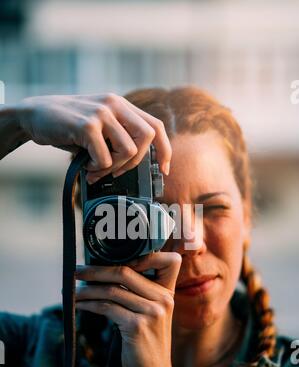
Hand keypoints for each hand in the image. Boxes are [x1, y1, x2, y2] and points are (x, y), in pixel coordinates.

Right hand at [15, 93, 171, 181]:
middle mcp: (114, 104)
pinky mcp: (87, 124)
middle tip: (115, 170)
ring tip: (96, 169)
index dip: (164, 150)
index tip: (164, 169)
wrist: (34, 114)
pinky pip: (106, 157)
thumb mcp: (98, 126)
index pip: (155, 125)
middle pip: (147, 137)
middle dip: (135, 162)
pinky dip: (98, 168)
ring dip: (113, 167)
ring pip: (128, 150)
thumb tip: (133, 165)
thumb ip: (116, 137)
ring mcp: (101, 112)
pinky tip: (86, 166)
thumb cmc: (67, 126)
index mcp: (120, 105)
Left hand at [75, 252, 181, 366]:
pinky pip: (106, 307)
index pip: (167, 260)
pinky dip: (88, 304)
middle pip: (125, 271)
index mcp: (168, 293)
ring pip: (112, 290)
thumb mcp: (151, 316)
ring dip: (87, 289)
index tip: (112, 258)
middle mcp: (163, 299)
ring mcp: (151, 312)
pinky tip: (78, 305)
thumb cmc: (147, 345)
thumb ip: (139, 295)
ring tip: (72, 290)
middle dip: (96, 269)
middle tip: (76, 271)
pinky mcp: (137, 326)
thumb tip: (106, 274)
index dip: (141, 254)